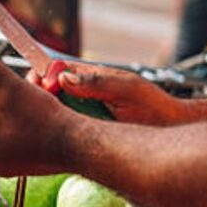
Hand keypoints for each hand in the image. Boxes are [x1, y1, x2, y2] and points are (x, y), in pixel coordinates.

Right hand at [39, 62, 203, 125]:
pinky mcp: (84, 130)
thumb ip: (96, 82)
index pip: (55, 69)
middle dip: (37, 94)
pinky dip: (56, 131)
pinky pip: (63, 129)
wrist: (170, 129)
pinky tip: (53, 137)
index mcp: (90, 77)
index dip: (41, 75)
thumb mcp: (126, 89)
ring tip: (44, 122)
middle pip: (48, 89)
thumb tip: (62, 77)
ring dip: (46, 114)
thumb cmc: (154, 106)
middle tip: (36, 105)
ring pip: (52, 110)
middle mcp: (83, 93)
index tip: (37, 85)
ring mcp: (82, 112)